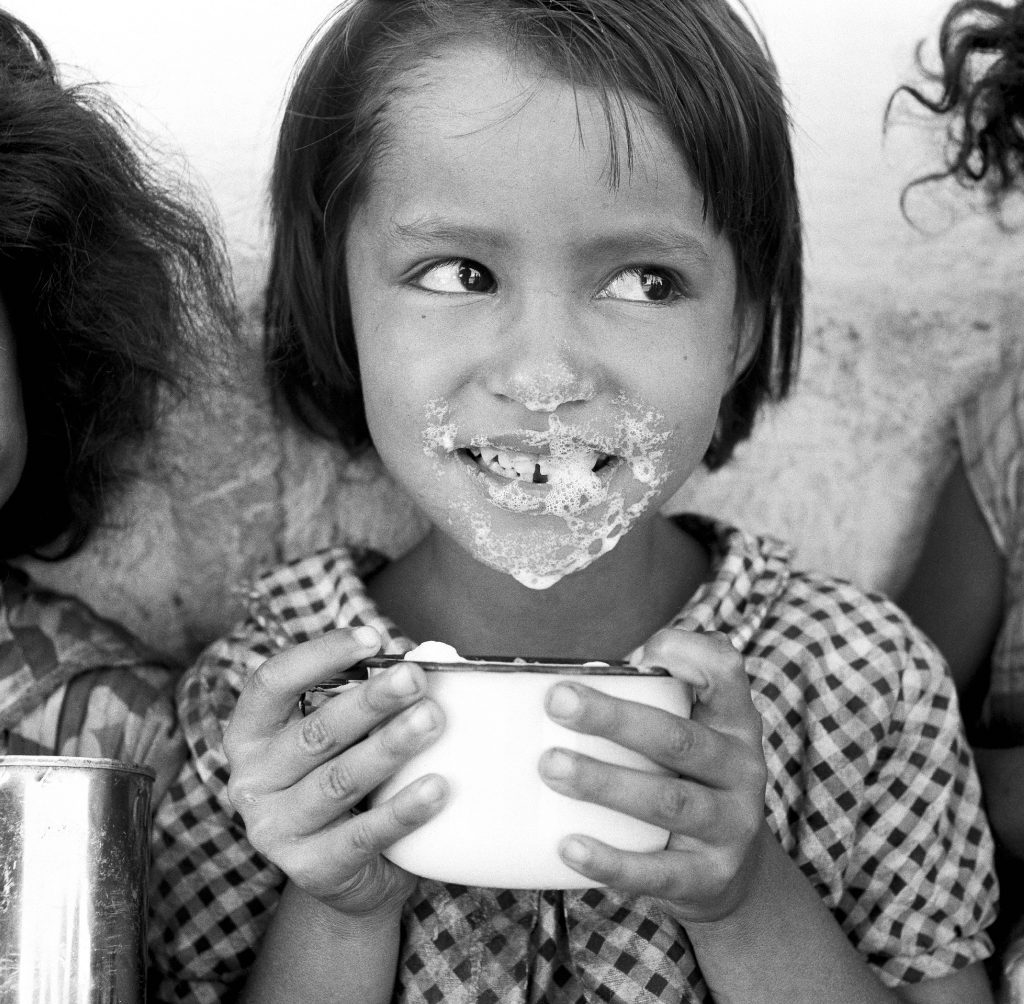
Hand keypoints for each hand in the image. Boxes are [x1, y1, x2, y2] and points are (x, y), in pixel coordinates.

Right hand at [223, 627, 448, 917]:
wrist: (349, 875)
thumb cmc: (347, 779)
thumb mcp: (343, 736)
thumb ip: (366, 698)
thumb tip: (430, 657)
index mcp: (251, 734)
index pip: (272, 682)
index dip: (319, 655)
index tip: (371, 638)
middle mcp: (251, 781)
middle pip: (315, 732)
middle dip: (370, 701)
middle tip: (416, 678)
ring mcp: (275, 830)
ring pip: (340, 780)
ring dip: (390, 747)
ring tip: (432, 720)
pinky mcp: (311, 869)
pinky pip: (363, 835)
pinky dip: (402, 810)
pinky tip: (437, 786)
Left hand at [538, 628, 766, 922]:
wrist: (730, 868)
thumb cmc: (684, 777)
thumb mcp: (686, 730)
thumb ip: (642, 700)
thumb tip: (555, 680)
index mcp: (733, 721)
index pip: (725, 672)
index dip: (689, 655)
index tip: (640, 653)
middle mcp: (741, 768)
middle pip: (679, 738)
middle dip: (614, 719)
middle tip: (557, 702)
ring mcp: (731, 825)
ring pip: (668, 801)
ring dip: (605, 782)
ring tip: (552, 768)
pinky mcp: (710, 876)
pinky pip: (658, 871)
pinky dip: (611, 861)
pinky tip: (569, 845)